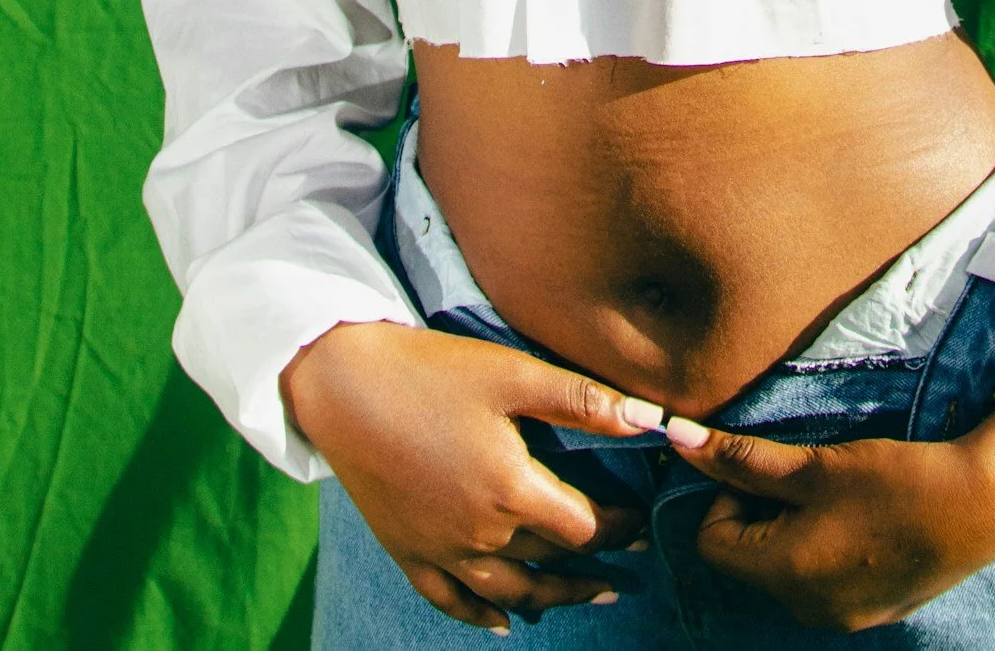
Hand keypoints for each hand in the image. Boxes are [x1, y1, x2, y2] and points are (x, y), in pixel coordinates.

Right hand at [282, 320, 662, 631]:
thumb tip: (651, 420)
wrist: (343, 385)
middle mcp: (480, 533)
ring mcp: (440, 549)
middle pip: (551, 562)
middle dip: (593, 563)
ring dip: (552, 598)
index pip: (584, 527)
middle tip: (625, 567)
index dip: (620, 528)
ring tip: (584, 597)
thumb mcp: (512, 374)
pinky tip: (504, 622)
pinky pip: (450, 600)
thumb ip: (581, 400)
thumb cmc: (433, 372)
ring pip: (509, 591)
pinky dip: (480, 616)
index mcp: (511, 490)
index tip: (642, 522)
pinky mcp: (406, 551)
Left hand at [667, 411, 994, 632]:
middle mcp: (805, 610)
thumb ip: (742, 460)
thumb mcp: (814, 465)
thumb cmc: (892, 480)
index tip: (769, 469)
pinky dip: (825, 546)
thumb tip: (677, 440)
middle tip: (807, 475)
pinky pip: (820, 580)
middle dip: (762, 511)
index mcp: (784, 576)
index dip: (728, 496)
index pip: (712, 541)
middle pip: (748, 557)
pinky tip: (864, 516)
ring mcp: (840, 617)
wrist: (980, 507)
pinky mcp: (869, 611)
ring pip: (784, 566)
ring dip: (794, 526)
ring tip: (838, 492)